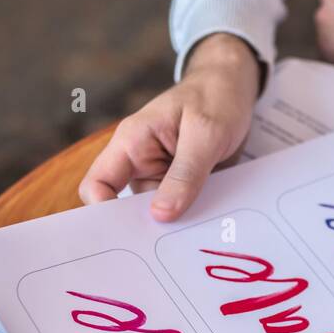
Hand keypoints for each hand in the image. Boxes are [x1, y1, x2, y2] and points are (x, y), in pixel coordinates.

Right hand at [78, 33, 260, 220]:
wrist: (234, 87)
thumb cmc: (215, 97)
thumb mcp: (205, 134)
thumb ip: (185, 174)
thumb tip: (160, 215)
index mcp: (132, 143)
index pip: (98, 184)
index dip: (104, 211)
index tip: (129, 232)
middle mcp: (141, 163)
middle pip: (128, 209)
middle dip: (148, 227)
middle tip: (173, 245)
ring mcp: (162, 176)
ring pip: (160, 214)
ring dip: (179, 225)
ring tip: (203, 233)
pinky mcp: (183, 185)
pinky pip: (184, 210)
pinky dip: (196, 218)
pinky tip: (214, 223)